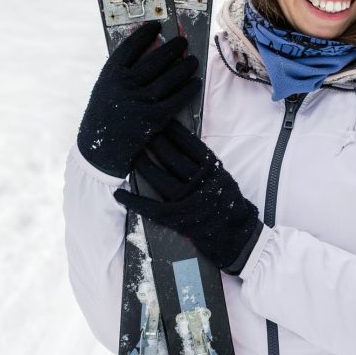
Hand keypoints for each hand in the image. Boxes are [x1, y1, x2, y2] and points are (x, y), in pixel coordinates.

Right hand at [77, 21, 200, 177]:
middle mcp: (125, 85)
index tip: (155, 26)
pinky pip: (177, 99)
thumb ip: (122, 73)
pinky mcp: (154, 118)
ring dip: (185, 66)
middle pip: (155, 59)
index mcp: (110, 74)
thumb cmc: (104, 116)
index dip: (145, 34)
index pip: (130, 46)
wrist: (99, 151)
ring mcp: (140, 101)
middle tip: (183, 41)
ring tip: (194, 60)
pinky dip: (189, 89)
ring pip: (170, 77)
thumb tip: (148, 52)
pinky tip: (195, 82)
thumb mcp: (106, 89)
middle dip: (173, 48)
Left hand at [114, 121, 262, 272]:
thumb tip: (183, 145)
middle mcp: (198, 180)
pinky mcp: (176, 217)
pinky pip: (150, 206)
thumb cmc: (229, 203)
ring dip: (142, 164)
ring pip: (158, 177)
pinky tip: (120, 194)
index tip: (161, 120)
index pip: (188, 143)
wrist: (235, 234)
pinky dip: (133, 200)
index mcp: (211, 168)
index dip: (172, 131)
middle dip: (153, 142)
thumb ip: (205, 163)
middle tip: (140, 131)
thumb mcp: (223, 176)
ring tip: (131, 155)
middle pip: (170, 156)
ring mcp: (186, 199)